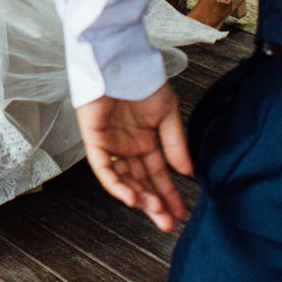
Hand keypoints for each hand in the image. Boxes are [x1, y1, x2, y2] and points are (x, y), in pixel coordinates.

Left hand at [75, 84, 192, 231]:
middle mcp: (128, 145)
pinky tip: (132, 198)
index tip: (182, 212)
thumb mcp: (167, 113)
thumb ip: (175, 143)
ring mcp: (111, 143)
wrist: (119, 59)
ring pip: (124, 179)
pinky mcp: (94, 138)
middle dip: (155, 203)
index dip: (169, 194)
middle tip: (168, 222)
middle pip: (141, 181)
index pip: (157, 173)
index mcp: (146, 139)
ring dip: (140, 196)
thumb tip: (187, 173)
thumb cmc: (141, 79)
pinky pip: (104, 168)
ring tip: (156, 212)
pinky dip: (116, 184)